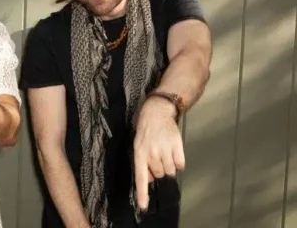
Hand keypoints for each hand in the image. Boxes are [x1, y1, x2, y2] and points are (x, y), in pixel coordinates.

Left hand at [133, 96, 184, 210]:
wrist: (157, 113)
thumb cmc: (146, 132)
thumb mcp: (138, 146)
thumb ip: (142, 164)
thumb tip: (148, 179)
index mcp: (139, 154)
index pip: (140, 177)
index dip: (142, 193)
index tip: (144, 206)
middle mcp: (151, 153)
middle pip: (159, 175)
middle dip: (159, 169)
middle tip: (157, 156)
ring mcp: (164, 149)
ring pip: (171, 171)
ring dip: (169, 166)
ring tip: (165, 152)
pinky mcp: (177, 146)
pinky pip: (181, 165)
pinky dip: (179, 162)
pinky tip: (173, 152)